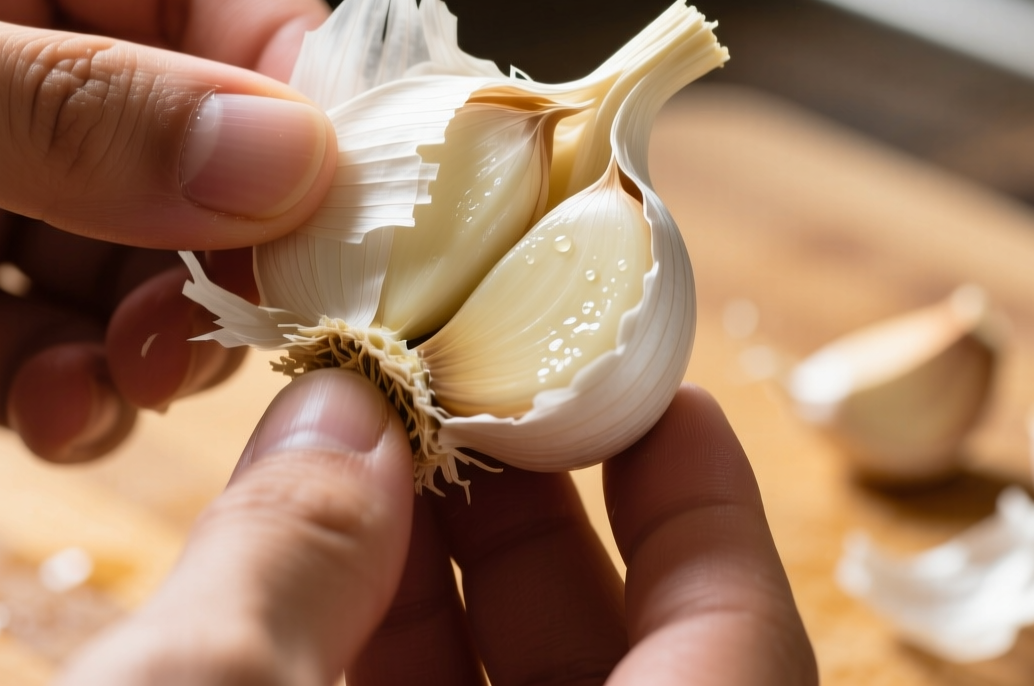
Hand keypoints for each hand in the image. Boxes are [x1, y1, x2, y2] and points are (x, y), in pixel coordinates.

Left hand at [0, 0, 336, 456]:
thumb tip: (285, 155)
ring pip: (134, 258)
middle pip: (190, 132)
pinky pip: (40, 353)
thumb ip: (55, 106)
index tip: (335, 193)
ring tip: (129, 374)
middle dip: (225, 228)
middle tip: (244, 314)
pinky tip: (41, 412)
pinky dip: (65, 394)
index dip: (282, 78)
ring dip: (156, 326)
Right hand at [65, 375, 817, 684]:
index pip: (743, 648)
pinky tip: (296, 560)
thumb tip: (348, 403)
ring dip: (429, 574)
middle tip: (460, 376)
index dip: (706, 500)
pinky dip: (363, 653)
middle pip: (619, 662)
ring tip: (359, 439)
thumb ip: (289, 559)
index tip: (646, 381)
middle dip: (533, 507)